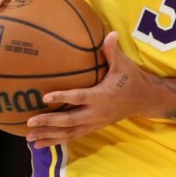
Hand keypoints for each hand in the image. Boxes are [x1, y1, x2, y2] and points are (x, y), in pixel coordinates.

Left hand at [26, 32, 152, 147]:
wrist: (145, 99)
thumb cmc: (132, 79)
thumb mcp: (124, 65)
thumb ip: (113, 51)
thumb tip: (110, 33)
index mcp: (102, 96)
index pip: (80, 97)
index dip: (63, 97)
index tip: (45, 97)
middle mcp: (97, 112)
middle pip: (70, 121)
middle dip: (49, 122)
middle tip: (30, 122)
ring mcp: (96, 122)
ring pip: (70, 133)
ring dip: (50, 136)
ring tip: (30, 139)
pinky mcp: (95, 127)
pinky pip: (74, 136)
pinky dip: (58, 140)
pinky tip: (43, 143)